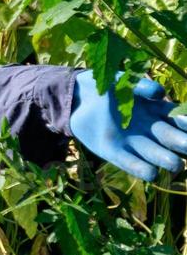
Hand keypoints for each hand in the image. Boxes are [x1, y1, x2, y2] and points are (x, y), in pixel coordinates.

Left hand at [70, 73, 186, 181]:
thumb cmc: (108, 86)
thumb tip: (160, 93)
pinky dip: (141, 168)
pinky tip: (151, 173)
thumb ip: (141, 85)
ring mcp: (134, 142)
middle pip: (173, 140)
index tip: (186, 121)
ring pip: (156, 154)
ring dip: (167, 160)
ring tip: (175, 164)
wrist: (79, 95)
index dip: (186, 122)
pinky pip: (131, 163)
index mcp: (158, 111)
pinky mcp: (114, 151)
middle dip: (184, 144)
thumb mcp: (125, 81)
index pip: (180, 119)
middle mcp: (151, 129)